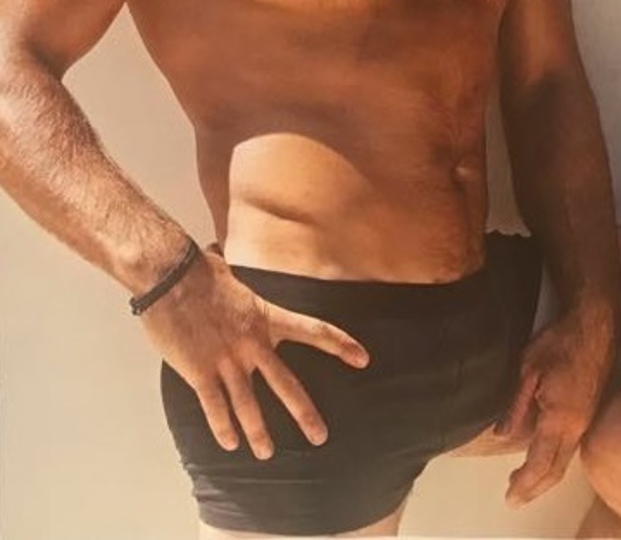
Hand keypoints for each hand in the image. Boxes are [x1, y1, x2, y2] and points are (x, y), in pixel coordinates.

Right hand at [140, 248, 368, 458]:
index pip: (314, 331)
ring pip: (248, 404)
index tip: (363, 358)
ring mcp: (226, 359)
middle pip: (286, 383)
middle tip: (320, 437)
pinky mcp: (199, 371)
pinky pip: (214, 406)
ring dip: (258, 432)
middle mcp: (252, 342)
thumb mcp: (230, 274)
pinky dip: (222, 426)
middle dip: (304, 413)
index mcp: (267, 317)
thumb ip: (235, 278)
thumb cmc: (198, 271)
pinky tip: (229, 444)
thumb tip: (220, 255)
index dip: (340, 345)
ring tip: (267, 454)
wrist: (169, 277)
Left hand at [499, 310, 616, 505]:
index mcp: (561, 417)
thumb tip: (502, 433)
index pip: (541, 462)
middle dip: (534, 488)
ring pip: (566, 459)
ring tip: (524, 482)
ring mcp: (586, 418)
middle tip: (513, 497)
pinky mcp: (589, 410)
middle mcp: (578, 424)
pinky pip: (572, 445)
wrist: (595, 324)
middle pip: (556, 469)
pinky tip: (543, 455)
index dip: (524, 483)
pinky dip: (555, 458)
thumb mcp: (529, 369)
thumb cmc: (561, 341)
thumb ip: (516, 405)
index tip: (509, 497)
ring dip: (545, 475)